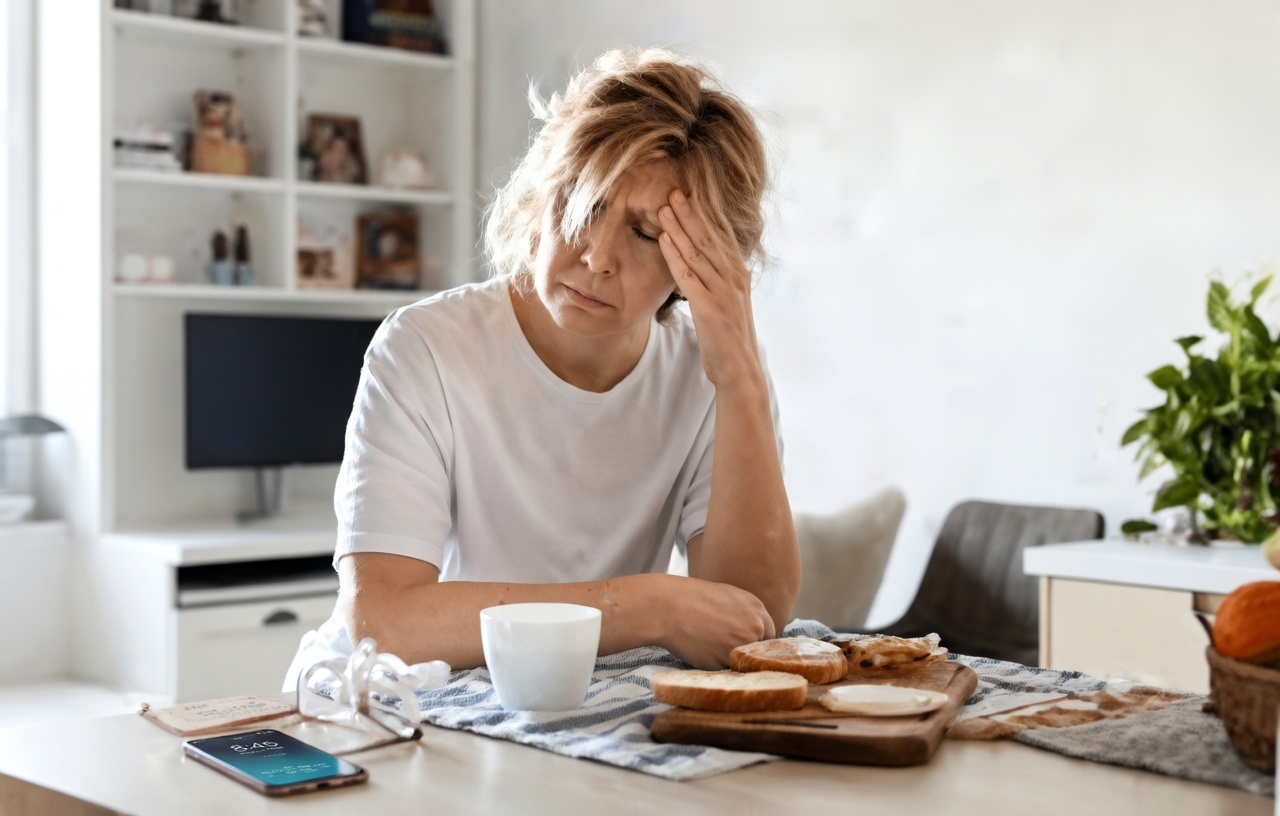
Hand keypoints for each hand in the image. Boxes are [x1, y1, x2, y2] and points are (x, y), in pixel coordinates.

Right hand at [655, 575, 775, 668]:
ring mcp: (741, 647)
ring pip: (743, 662)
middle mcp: (755, 628)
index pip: (769, 635)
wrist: (669, 606)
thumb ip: (746, 614)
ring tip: (710, 645)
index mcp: (757, 609)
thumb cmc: (692, 598)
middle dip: (746, 652)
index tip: (744, 644)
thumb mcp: (728, 596)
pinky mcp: (724, 663)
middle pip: (760, 651)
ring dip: (731, 660)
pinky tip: (702, 651)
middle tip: (724, 647)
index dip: (756, 641)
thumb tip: (754, 632)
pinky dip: (716, 666)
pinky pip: (725, 670)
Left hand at [657, 190, 760, 387]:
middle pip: (708, 239)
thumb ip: (719, 283)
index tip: (688, 197)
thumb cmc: (730, 340)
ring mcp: (723, 291)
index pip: (719, 238)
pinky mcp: (709, 305)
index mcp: (739, 275)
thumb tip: (706, 266)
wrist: (740, 370)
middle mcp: (734, 278)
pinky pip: (688, 274)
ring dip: (678, 228)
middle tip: (673, 192)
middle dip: (690, 214)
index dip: (703, 216)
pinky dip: (675, 255)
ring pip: (697, 252)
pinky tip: (664, 239)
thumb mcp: (728, 305)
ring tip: (663, 208)